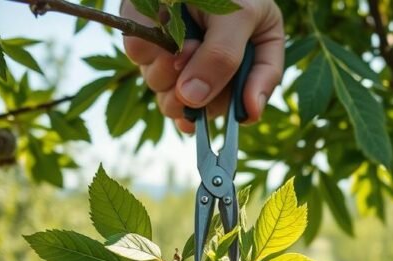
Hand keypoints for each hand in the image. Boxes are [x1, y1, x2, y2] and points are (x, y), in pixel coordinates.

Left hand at [120, 0, 283, 132]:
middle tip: (192, 53)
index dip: (245, 109)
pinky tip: (157, 28)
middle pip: (202, 106)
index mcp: (252, 56)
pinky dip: (145, 45)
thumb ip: (222, 59)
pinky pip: (140, 59)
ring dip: (165, 69)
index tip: (245, 114)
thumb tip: (194, 101)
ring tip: (176, 37)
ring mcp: (180, 59)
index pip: (249, 100)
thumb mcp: (239, 14)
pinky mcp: (150, 43)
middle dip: (193, 88)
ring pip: (166, 92)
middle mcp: (215, 65)